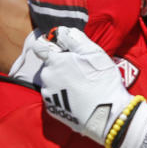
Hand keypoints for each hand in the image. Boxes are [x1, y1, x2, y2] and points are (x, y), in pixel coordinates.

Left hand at [33, 27, 144, 147]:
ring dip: (62, 81)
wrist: (107, 116)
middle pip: (49, 66)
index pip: (40, 46)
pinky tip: (78, 98)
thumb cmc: (102, 81)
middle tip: (81, 71)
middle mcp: (46, 77)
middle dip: (61, 66)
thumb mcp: (93, 53)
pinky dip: (63, 97)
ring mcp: (48, 95)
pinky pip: (55, 98)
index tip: (63, 49)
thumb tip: (61, 31)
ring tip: (82, 87)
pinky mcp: (53, 110)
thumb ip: (74, 38)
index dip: (51, 45)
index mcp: (54, 61)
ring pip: (52, 82)